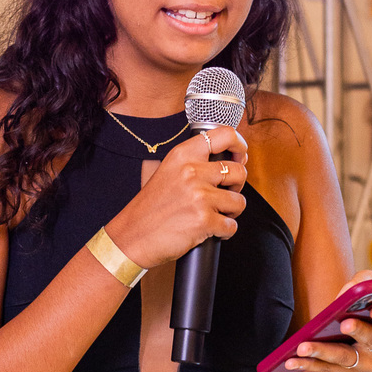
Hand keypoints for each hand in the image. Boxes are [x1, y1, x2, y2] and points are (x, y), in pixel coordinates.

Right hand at [105, 126, 247, 268]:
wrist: (131, 237)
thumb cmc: (149, 209)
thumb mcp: (167, 173)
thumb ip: (194, 163)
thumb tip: (229, 161)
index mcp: (183, 155)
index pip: (224, 135)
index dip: (239, 145)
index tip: (240, 156)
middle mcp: (192, 172)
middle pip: (238, 171)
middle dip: (237, 186)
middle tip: (225, 194)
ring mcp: (199, 196)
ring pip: (239, 201)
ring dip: (231, 212)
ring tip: (214, 215)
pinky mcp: (204, 220)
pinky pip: (232, 225)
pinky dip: (224, 231)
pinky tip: (209, 230)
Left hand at [283, 287, 371, 371]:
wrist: (356, 341)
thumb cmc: (361, 309)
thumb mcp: (364, 294)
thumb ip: (364, 283)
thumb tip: (353, 287)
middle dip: (359, 330)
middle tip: (344, 324)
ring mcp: (364, 362)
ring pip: (345, 358)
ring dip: (323, 351)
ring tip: (302, 347)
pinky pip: (325, 368)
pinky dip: (306, 364)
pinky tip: (288, 360)